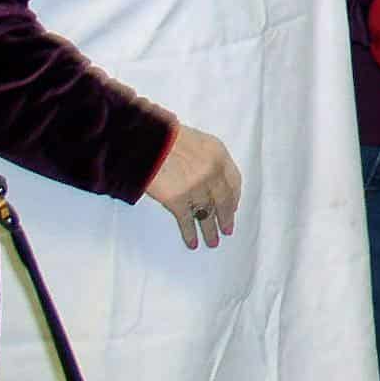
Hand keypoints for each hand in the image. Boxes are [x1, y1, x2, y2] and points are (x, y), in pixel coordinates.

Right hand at [145, 125, 241, 250]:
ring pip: (207, 213)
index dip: (234, 197)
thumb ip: (210, 159)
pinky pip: (187, 220)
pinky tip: (192, 243)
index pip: (234, 181)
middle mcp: (212, 172)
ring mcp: (196, 187)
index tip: (233, 209)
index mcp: (219, 154)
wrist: (145, 141)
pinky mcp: (177, 199)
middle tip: (227, 230)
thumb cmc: (167, 137)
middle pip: (223, 200)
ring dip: (210, 230)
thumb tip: (214, 182)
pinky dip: (190, 233)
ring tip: (213, 242)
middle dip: (225, 217)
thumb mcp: (199, 141)